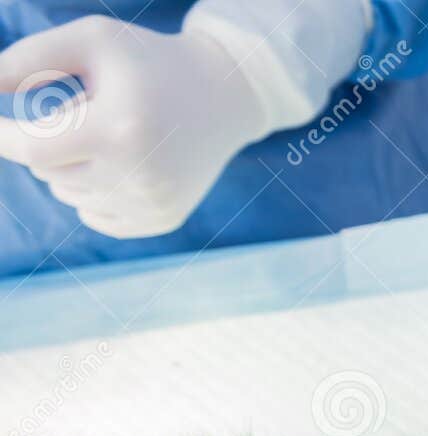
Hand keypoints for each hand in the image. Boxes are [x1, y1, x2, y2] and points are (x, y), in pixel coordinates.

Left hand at [0, 16, 279, 238]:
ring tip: (114, 136)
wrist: (224, 96)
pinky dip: (94, 191)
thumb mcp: (89, 42)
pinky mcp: (162, 219)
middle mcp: (138, 175)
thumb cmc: (147, 61)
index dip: (2, 137)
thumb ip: (25, 61)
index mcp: (117, 129)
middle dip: (53, 141)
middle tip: (91, 112)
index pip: (29, 149)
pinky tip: (125, 164)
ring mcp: (153, 203)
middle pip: (47, 172)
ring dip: (73, 165)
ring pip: (67, 194)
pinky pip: (94, 215)